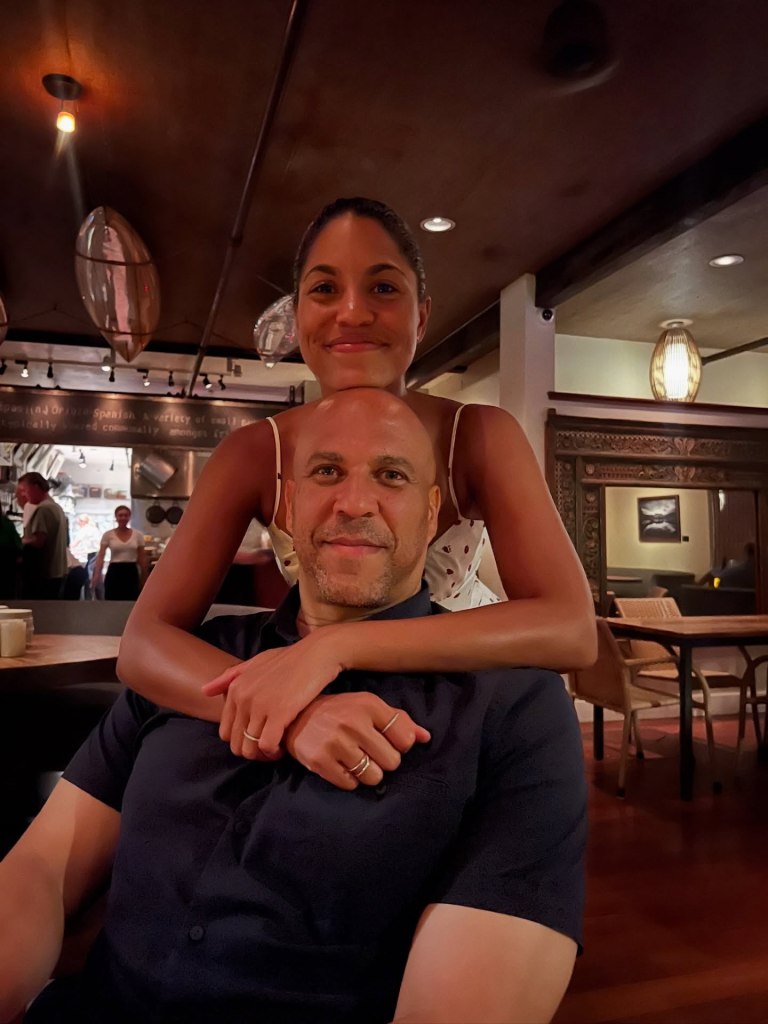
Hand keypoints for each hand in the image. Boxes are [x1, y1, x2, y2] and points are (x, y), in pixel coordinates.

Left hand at [201, 631, 344, 758]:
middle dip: (252, 752)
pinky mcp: (279, 713)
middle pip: (236, 744)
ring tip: (277, 749)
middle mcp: (243, 698)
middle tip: (269, 748)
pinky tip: (284, 746)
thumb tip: (205, 691)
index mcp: (236, 689)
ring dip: (264, 755)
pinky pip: (267, 746)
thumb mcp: (256, 662)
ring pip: (250, 749)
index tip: (258, 739)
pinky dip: (274, 752)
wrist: (317, 653)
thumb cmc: (289, 658)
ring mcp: (260, 706)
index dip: (241, 741)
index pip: (226, 731)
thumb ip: (230, 677)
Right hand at [285, 692, 430, 789]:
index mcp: (369, 704)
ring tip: (355, 760)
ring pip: (374, 777)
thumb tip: (426, 737)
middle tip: (368, 752)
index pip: (405, 739)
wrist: (294, 717)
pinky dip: (349, 780)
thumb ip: (399, 720)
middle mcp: (353, 722)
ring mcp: (335, 742)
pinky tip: (340, 765)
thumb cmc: (339, 711)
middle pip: (392, 762)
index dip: (400, 746)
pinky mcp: (320, 761)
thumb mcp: (368, 706)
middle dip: (383, 761)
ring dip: (368, 773)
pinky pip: (351, 784)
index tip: (386, 742)